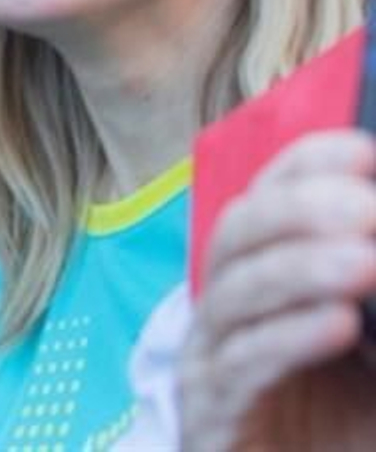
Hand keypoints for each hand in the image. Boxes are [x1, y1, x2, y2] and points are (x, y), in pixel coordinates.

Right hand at [180, 130, 375, 451]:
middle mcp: (228, 307)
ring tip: (366, 262)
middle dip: (300, 211)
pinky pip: (239, 365)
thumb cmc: (356, 418)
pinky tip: (340, 324)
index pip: (266, 195)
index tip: (364, 152)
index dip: (307, 164)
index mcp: (264, 274)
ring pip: (233, 293)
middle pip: (237, 233)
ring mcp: (211, 359)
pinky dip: (289, 338)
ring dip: (300, 270)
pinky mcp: (212, 412)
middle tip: (368, 209)